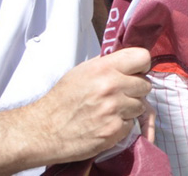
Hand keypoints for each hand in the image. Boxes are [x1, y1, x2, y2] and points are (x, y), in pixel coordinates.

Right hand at [30, 47, 151, 161]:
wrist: (42, 131)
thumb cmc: (61, 100)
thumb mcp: (81, 72)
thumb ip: (107, 64)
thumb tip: (128, 61)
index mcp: (103, 68)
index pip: (142, 57)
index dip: (141, 66)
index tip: (136, 72)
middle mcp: (111, 87)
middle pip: (145, 85)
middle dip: (134, 91)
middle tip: (119, 95)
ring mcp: (114, 110)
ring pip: (140, 106)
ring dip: (128, 109)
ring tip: (109, 111)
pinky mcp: (113, 130)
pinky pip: (130, 125)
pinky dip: (120, 126)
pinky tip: (105, 124)